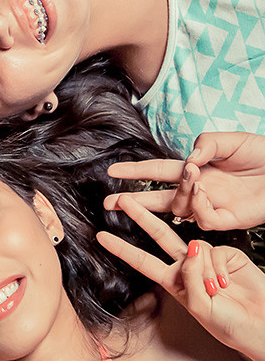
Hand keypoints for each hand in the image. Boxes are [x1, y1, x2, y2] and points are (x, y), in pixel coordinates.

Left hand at [97, 196, 264, 360]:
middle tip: (124, 200)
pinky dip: (219, 268)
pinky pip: (214, 250)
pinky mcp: (226, 254)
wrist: (260, 325)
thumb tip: (191, 247)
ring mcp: (206, 259)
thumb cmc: (229, 325)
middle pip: (159, 236)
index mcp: (174, 282)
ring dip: (204, 270)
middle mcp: (187, 267)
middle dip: (141, 217)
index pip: (142, 261)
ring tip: (218, 290)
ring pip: (193, 246)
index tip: (101, 237)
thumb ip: (191, 277)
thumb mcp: (200, 307)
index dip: (122, 248)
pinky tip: (228, 282)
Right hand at [105, 132, 264, 230]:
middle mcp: (198, 190)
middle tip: (110, 203)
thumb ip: (206, 145)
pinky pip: (202, 219)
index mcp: (195, 169)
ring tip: (194, 178)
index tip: (112, 169)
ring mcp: (211, 206)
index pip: (157, 171)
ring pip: (179, 209)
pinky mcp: (227, 220)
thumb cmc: (261, 154)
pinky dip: (198, 205)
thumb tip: (188, 160)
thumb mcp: (231, 140)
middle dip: (133, 201)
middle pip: (158, 198)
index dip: (135, 170)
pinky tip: (204, 192)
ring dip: (180, 193)